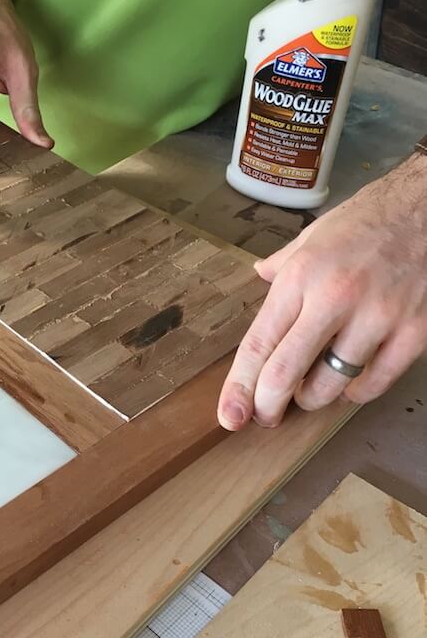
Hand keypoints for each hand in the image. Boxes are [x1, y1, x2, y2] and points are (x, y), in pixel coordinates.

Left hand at [217, 152, 426, 429]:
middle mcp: (334, 298)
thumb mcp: (313, 235)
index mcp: (300, 276)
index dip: (240, 387)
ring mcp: (377, 317)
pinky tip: (349, 383)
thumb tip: (258, 275)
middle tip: (264, 417)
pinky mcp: (413, 331)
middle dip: (268, 406)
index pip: (258, 344)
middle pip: (285, 373)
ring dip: (313, 398)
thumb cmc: (368, 220)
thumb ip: (283, 265)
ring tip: (310, 390)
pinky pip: (374, 383)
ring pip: (331, 386)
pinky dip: (355, 392)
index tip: (230, 416)